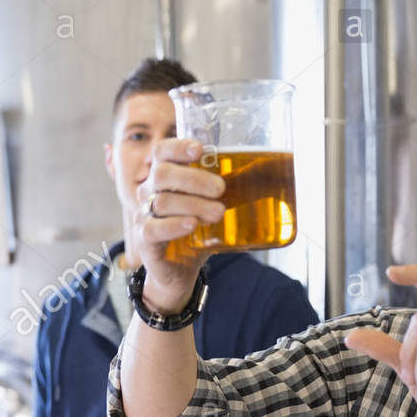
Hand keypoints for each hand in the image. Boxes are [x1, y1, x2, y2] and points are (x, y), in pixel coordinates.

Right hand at [130, 138, 223, 311]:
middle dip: (194, 178)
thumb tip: (271, 173)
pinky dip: (174, 225)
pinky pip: (153, 228)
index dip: (178, 147)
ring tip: (218, 213)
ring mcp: (144, 214)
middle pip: (163, 174)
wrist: (180, 270)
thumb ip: (231, 189)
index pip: (162, 151)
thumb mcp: (214, 206)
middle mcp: (149, 191)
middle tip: (220, 189)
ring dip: (193, 205)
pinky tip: (191, 225)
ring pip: (163, 201)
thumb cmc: (197, 231)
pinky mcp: (144, 239)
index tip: (200, 150)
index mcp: (164, 176)